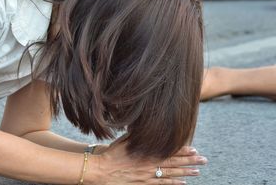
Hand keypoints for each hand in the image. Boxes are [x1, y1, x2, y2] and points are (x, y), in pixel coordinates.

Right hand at [89, 141, 206, 184]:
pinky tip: (183, 183)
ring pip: (171, 174)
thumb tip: (144, 126)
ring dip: (186, 173)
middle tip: (204, 160)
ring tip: (197, 171)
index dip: (182, 151)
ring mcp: (148, 176)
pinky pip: (162, 184)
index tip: (194, 149)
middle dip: (190, 161)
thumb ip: (136, 135)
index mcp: (146, 153)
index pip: (168, 151)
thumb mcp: (124, 140)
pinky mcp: (144, 184)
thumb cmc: (111, 155)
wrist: (102, 171)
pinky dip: (173, 183)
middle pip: (174, 163)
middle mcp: (150, 165)